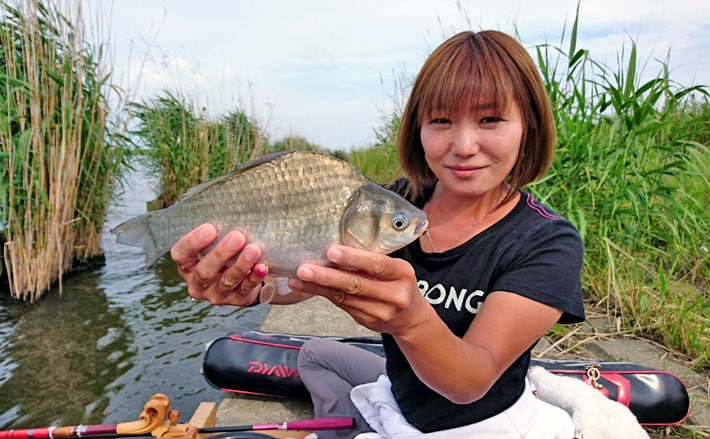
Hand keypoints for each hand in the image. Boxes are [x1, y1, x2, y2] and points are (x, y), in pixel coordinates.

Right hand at [170, 223, 268, 305]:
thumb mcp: (213, 241)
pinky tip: (263, 266)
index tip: (209, 228)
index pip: (181, 255)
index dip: (192, 242)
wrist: (242, 275)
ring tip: (254, 249)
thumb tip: (227, 196)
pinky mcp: (238, 299)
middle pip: (205, 271)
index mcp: (187, 265)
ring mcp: (217, 294)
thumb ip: (214, 228)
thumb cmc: (224, 250)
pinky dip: (255, 277)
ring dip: (241, 264)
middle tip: (237, 236)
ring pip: (227, 280)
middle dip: (221, 253)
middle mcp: (198, 283)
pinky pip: (246, 288)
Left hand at [288, 245, 431, 335]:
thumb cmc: (400, 285)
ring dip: (317, 287)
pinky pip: (340, 305)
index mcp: (402, 275)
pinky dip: (321, 294)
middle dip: (328, 276)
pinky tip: (305, 287)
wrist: (411, 319)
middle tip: (305, 268)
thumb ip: (373, 261)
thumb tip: (338, 245)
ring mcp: (379, 311)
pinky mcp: (365, 321)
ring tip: (298, 277)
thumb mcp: (396, 269)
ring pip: (343, 297)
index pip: (378, 265)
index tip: (332, 251)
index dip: (354, 258)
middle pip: (356, 285)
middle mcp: (393, 295)